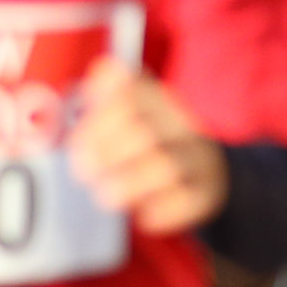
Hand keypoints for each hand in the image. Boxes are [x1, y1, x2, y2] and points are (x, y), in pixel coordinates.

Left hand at [70, 56, 226, 233]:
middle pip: (143, 133)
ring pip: (166, 167)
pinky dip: (163, 211)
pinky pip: (188, 200)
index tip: (78, 147)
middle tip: (85, 174)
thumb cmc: (153, 141)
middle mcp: (184, 125)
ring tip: (107, 196)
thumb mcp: (131, 113)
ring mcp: (199, 158)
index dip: (98, 124)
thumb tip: (102, 69)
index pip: (129, 98)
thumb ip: (109, 94)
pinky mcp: (208, 192)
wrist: (207, 172)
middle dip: (108, 155)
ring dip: (129, 183)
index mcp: (161, 100)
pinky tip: (145, 216)